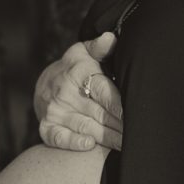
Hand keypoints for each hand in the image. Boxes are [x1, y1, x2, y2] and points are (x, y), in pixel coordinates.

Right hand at [33, 33, 123, 151]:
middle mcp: (65, 93)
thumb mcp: (84, 53)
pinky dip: (75, 142)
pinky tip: (90, 145)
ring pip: (86, 127)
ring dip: (107, 138)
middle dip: (119, 125)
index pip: (102, 90)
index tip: (133, 114)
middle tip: (138, 134)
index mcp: (78, 73)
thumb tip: (111, 38)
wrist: (45, 85)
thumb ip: (100, 47)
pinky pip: (61, 138)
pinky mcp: (47, 127)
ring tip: (126, 144)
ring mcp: (55, 111)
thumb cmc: (75, 68)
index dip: (119, 104)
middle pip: (98, 113)